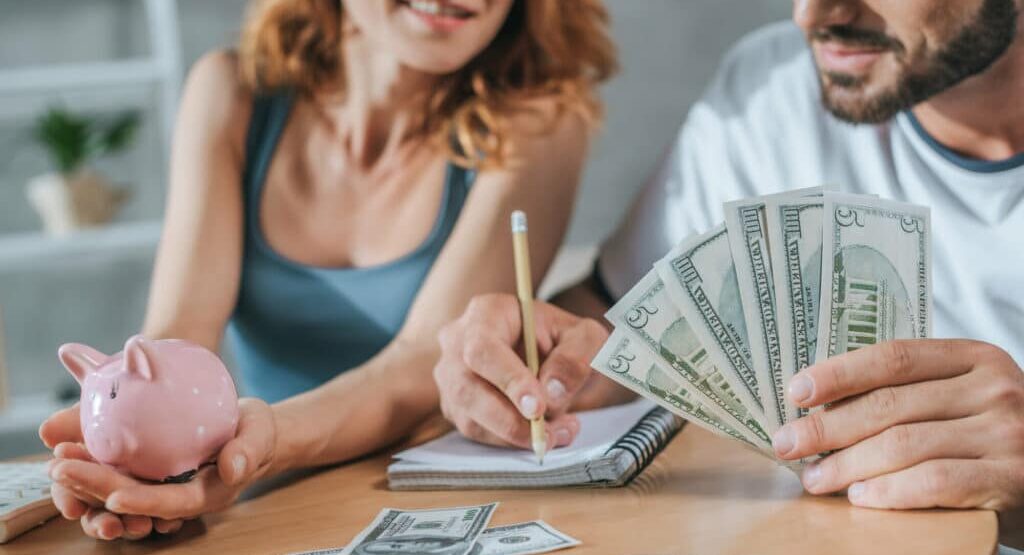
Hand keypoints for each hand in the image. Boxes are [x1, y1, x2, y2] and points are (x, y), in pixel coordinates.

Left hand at [39, 398, 276, 539]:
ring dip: (86, 481)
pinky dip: (93, 466)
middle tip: (63, 467)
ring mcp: (161, 486)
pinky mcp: (150, 473)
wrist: (249, 431)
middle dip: (97, 488)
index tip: (113, 496)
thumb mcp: (260, 433)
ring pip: (119, 491)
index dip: (142, 501)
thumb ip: (249, 450)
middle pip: (135, 499)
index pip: (171, 502)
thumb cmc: (257, 431)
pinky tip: (69, 450)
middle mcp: (178, 496)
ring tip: (57, 462)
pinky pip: (118, 475)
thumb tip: (233, 469)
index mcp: (206, 494)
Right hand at [434, 294, 632, 448]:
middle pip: (468, 388)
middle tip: (549, 434)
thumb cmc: (561, 339)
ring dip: (514, 435)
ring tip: (558, 433)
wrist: (549, 353)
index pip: (483, 348)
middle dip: (511, 420)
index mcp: (486, 313)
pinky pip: (475, 433)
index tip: (538, 407)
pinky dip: (510, 442)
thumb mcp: (584, 337)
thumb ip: (576, 357)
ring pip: (469, 417)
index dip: (508, 380)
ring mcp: (451, 376)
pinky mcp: (455, 406)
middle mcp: (458, 342)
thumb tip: (552, 393)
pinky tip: (542, 434)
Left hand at [772, 339, 1023, 510]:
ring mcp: (1008, 434)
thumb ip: (912, 394)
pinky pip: (937, 482)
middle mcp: (995, 389)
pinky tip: (860, 498)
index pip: (894, 357)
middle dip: (828, 427)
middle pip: (891, 404)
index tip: (795, 391)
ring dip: (848, 464)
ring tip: (814, 479)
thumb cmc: (992, 438)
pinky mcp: (1013, 479)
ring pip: (905, 444)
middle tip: (787, 445)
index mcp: (975, 359)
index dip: (839, 373)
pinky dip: (891, 491)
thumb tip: (820, 405)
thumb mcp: (964, 400)